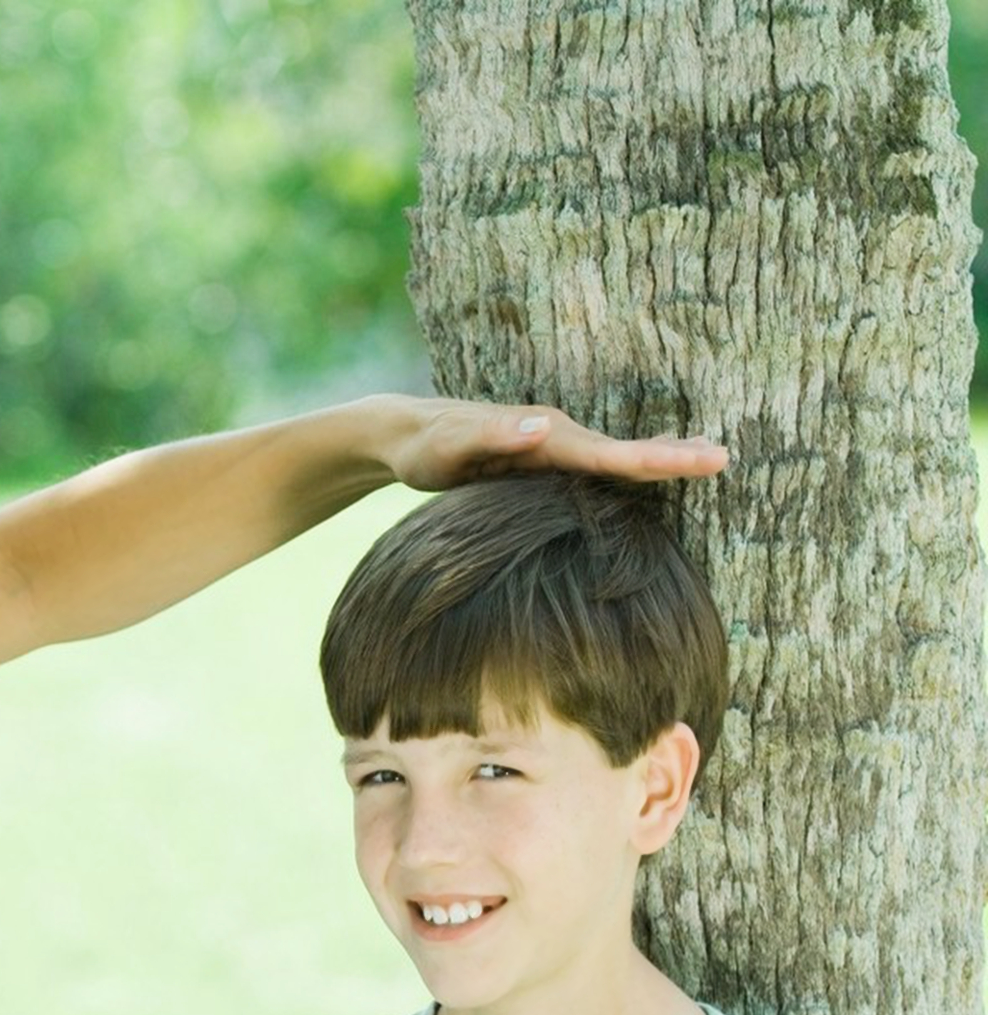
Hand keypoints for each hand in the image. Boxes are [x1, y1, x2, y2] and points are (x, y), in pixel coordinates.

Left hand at [363, 394, 728, 491]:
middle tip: (726, 458)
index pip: (610, 454)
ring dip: (662, 457)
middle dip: (674, 456)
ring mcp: (553, 447)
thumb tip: (543, 427)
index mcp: (546, 436)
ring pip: (616, 456)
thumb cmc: (424, 446)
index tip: (703, 459)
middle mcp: (557, 436)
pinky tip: (652, 470)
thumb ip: (491, 437)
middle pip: (624, 452)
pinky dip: (631, 464)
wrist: (406, 434)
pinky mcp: (544, 460)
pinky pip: (596, 465)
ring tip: (710, 459)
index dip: (657, 460)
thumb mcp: (449, 447)